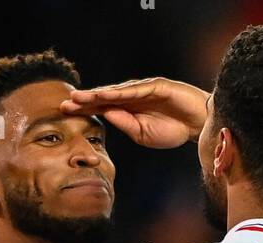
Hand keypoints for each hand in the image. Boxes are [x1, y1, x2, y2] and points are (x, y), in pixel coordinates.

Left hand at [61, 77, 208, 148]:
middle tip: (63, 104)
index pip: (101, 108)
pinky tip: (104, 94)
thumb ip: (125, 124)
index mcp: (127, 111)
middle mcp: (132, 97)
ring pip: (115, 91)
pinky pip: (134, 90)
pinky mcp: (156, 86)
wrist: (198, 125)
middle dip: (84, 101)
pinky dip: (119, 92)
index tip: (64, 113)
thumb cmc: (172, 130)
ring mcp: (143, 90)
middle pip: (103, 98)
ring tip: (79, 98)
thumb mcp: (142, 135)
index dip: (84, 110)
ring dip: (96, 94)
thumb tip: (106, 113)